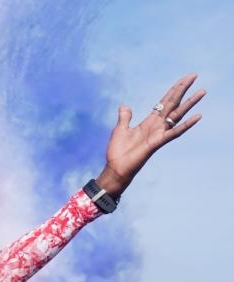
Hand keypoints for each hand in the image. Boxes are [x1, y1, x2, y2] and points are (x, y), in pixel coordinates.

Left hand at [99, 74, 204, 196]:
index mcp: (149, 121)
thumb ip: (125, 117)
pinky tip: (197, 116)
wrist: (116, 168)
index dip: (174, 89)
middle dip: (183, 89)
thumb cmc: (118, 152)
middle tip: (194, 75)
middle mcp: (157, 126)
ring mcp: (159, 134)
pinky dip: (186, 125)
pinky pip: (174, 132)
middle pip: (173, 103)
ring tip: (202, 91)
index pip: (164, 101)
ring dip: (190, 103)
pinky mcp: (157, 143)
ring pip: (178, 115)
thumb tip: (125, 106)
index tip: (184, 78)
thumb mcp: (120, 129)